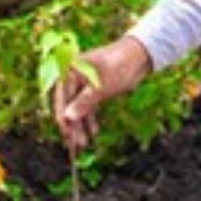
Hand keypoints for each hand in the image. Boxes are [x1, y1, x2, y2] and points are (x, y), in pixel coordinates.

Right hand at [52, 37, 152, 153]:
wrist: (139, 56)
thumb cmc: (118, 66)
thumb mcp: (101, 87)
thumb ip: (83, 103)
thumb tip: (68, 117)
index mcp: (69, 69)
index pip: (62, 97)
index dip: (63, 117)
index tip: (66, 135)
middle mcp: (73, 76)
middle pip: (68, 104)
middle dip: (73, 124)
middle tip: (77, 144)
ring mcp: (83, 82)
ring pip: (78, 107)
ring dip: (81, 124)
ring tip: (85, 142)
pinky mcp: (93, 88)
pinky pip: (87, 105)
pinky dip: (90, 118)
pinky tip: (94, 131)